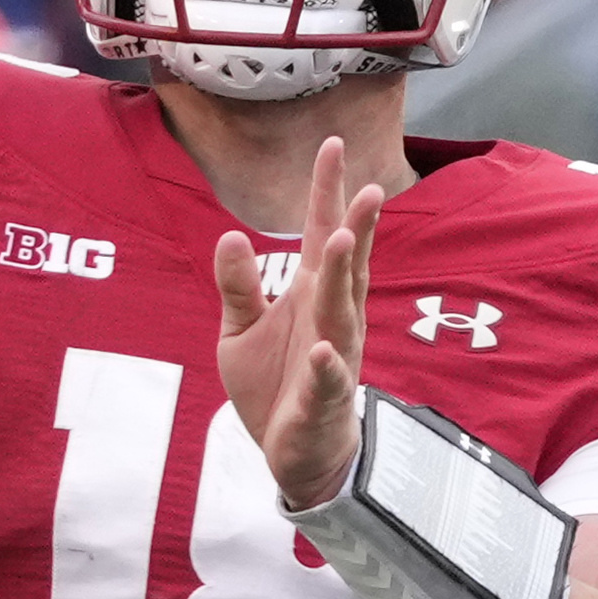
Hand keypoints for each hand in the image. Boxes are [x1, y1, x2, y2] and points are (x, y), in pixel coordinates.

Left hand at [213, 137, 382, 511]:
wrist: (295, 452)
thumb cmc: (275, 385)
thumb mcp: (241, 331)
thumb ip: (238, 286)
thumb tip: (230, 235)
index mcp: (311, 294)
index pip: (322, 234)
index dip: (326, 192)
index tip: (332, 146)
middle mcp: (330, 318)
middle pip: (346, 267)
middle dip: (356, 228)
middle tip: (367, 188)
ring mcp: (334, 357)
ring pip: (343, 313)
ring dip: (345, 279)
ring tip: (344, 241)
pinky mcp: (323, 400)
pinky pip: (327, 381)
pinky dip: (326, 367)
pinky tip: (322, 351)